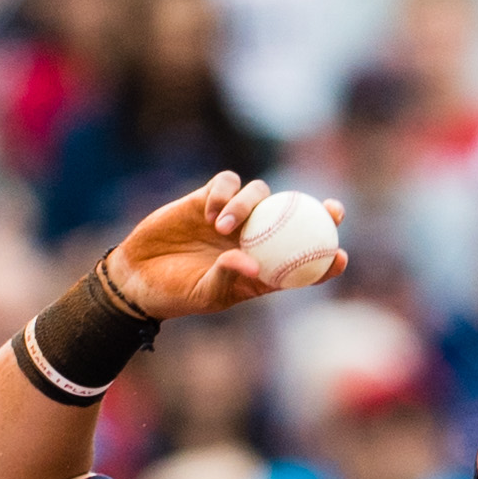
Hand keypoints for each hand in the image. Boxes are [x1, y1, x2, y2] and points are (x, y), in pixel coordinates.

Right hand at [103, 172, 347, 323]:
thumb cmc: (177, 294)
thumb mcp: (206, 295)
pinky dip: (223, 193)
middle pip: (295, 218)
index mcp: (261, 269)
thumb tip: (251, 261)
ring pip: (260, 194)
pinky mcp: (209, 198)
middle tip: (332, 210)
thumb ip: (229, 277)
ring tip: (223, 227)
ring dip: (248, 205)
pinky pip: (226, 183)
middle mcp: (254, 239)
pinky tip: (209, 213)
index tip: (340, 256)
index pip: (302, 263)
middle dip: (319, 212)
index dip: (326, 260)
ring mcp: (233, 216)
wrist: (138, 277)